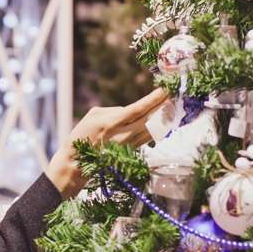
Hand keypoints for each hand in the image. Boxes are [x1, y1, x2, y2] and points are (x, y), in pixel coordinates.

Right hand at [45, 88, 168, 198]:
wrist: (77, 163)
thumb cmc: (82, 135)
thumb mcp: (93, 115)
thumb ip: (114, 110)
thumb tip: (131, 111)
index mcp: (112, 123)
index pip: (138, 109)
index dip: (154, 99)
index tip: (166, 89)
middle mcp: (123, 135)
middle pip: (150, 119)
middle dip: (164, 106)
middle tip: (175, 94)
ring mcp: (129, 145)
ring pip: (152, 129)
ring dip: (164, 117)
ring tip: (173, 105)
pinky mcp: (131, 152)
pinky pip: (148, 137)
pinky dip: (157, 128)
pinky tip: (164, 120)